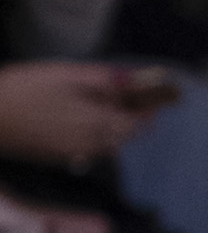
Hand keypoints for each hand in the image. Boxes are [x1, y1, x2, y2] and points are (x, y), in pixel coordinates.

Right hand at [0, 58, 154, 166]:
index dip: (150, 109)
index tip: (157, 96)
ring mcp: (75, 154)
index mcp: (98, 122)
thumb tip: (135, 80)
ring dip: (115, 128)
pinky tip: (82, 119)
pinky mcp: (60, 158)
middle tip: (133, 97)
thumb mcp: (67, 74)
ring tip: (108, 106)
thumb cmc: (25, 89)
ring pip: (109, 145)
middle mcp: (92, 144)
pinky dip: (96, 136)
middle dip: (133, 117)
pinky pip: (89, 150)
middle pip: (125, 135)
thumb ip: (104, 79)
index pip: (139, 123)